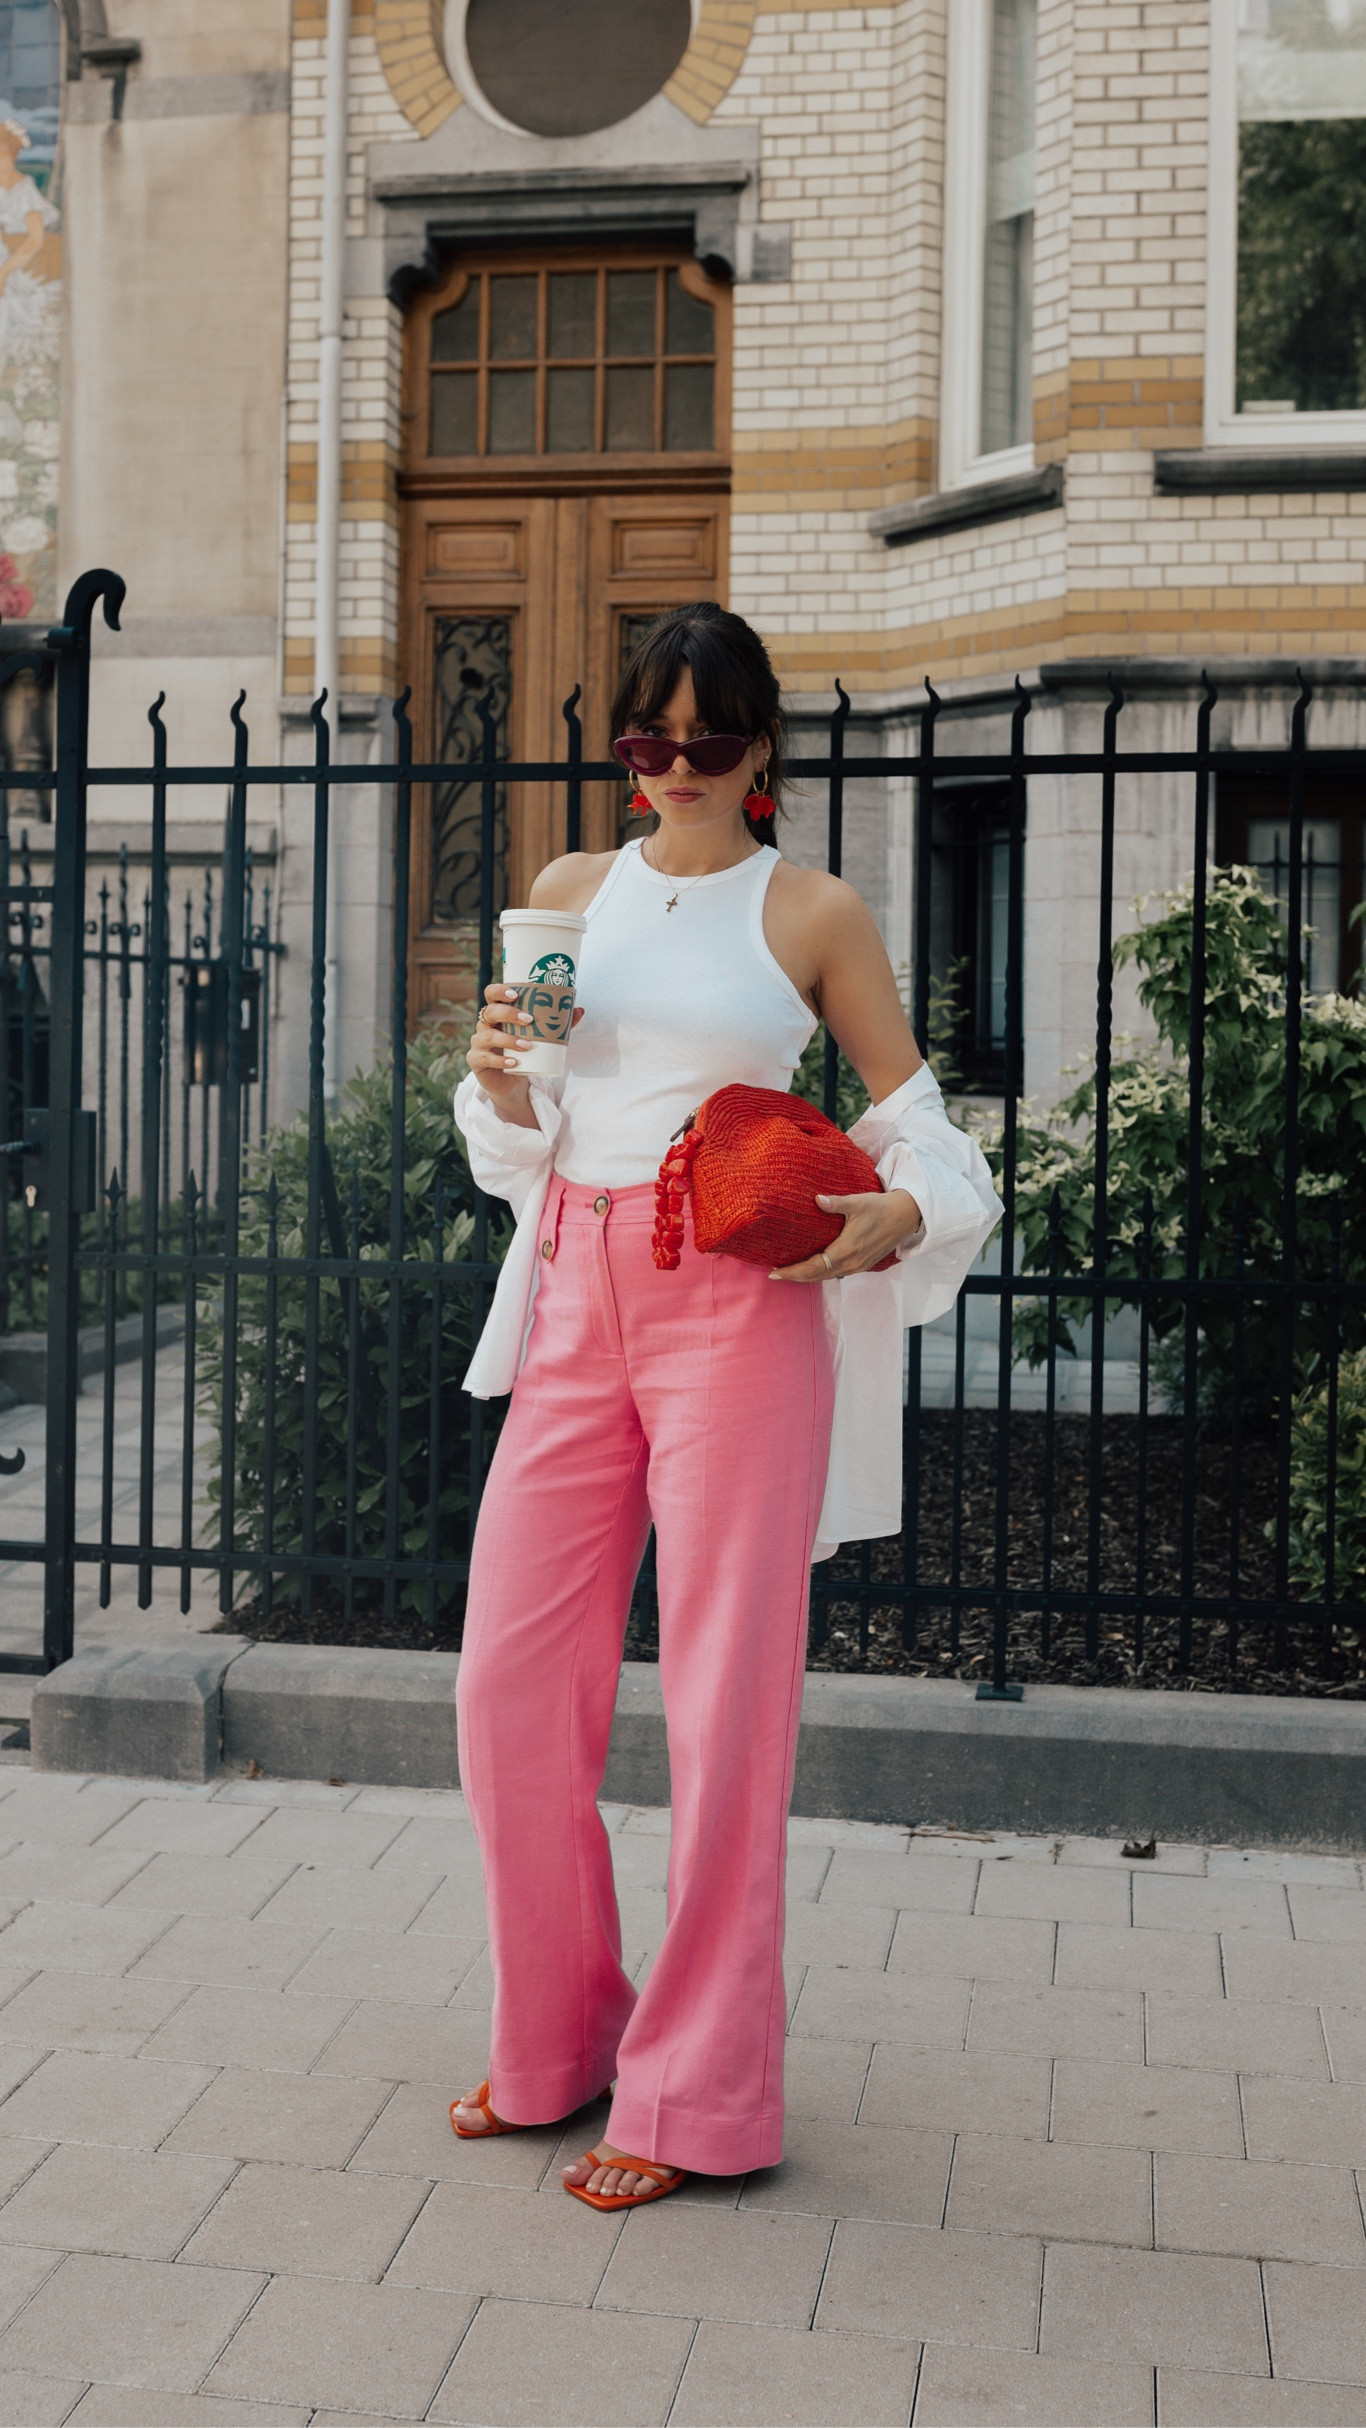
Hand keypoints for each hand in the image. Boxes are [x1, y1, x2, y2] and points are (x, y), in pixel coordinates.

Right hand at [466, 983, 582, 1127]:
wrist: (513, 1083)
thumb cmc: (525, 1053)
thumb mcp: (541, 1037)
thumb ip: (559, 1024)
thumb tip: (580, 1010)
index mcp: (498, 1013)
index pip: (491, 994)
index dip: (499, 991)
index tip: (515, 994)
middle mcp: (485, 1025)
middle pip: (490, 1012)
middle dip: (509, 1013)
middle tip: (529, 1020)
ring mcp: (478, 1043)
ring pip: (487, 1036)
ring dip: (508, 1039)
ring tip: (527, 1045)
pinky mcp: (476, 1061)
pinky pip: (484, 1058)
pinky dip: (500, 1060)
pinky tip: (513, 1063)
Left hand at [769, 1188, 921, 1282]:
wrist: (907, 1216)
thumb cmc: (881, 1207)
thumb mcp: (858, 1202)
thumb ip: (836, 1203)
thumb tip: (816, 1199)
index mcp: (846, 1250)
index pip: (812, 1268)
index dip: (792, 1272)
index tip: (774, 1273)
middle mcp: (851, 1263)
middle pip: (816, 1277)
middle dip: (795, 1277)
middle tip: (775, 1275)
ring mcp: (858, 1266)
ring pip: (827, 1277)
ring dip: (808, 1277)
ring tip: (790, 1272)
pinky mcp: (863, 1264)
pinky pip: (837, 1274)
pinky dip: (821, 1274)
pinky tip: (814, 1268)